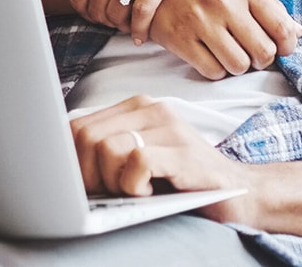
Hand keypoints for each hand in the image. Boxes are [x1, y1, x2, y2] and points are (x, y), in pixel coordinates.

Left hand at [56, 0, 230, 36]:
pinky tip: (143, 35)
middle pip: (97, 6)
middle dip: (104, 23)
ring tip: (129, 30)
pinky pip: (144, 9)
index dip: (85, 13)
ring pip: (119, 11)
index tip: (97, 18)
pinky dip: (140, 28)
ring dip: (122, 27)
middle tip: (116, 26)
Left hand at [69, 96, 262, 225]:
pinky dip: (133, 185)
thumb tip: (60, 166)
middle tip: (109, 193)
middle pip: (85, 135)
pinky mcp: (183, 153)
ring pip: (106, 147)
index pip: (77, 125)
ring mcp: (170, 128)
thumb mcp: (136, 160)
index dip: (70, 160)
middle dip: (86, 173)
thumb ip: (105, 152)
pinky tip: (148, 193)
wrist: (241, 194)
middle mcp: (152, 109)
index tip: (82, 185)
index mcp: (135, 107)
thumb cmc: (183, 182)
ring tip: (134, 192)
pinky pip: (136, 161)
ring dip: (111, 182)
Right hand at [149, 0, 301, 78]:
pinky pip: (212, 71)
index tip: (280, 48)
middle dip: (261, 59)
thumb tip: (299, 33)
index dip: (287, 45)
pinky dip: (216, 71)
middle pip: (263, 51)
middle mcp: (223, 4)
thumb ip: (267, 6)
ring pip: (239, 65)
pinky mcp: (180, 39)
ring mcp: (200, 22)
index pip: (281, 26)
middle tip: (251, 54)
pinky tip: (210, 57)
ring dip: (238, 67)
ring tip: (229, 54)